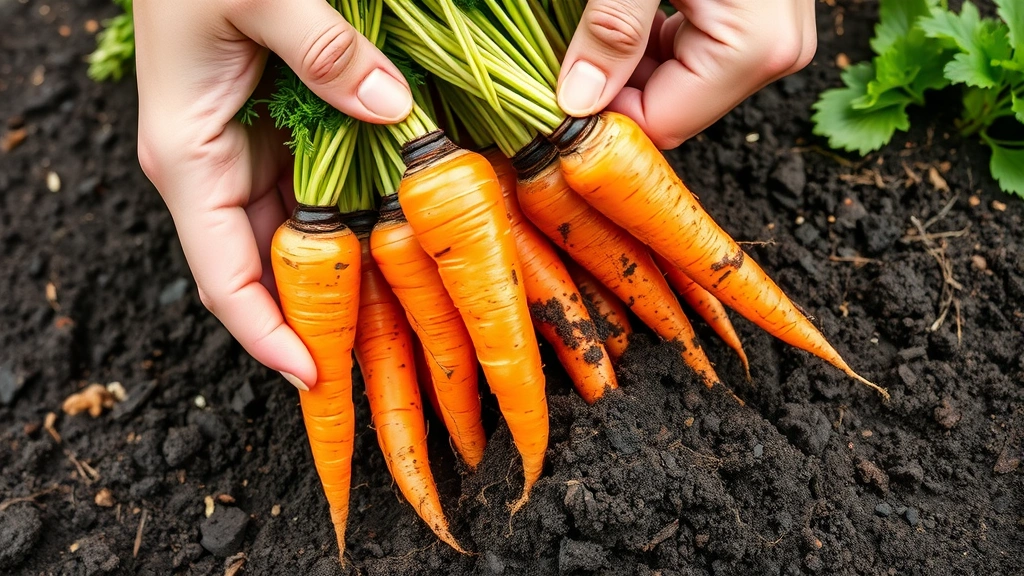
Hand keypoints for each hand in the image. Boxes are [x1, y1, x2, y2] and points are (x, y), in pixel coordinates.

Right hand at [134, 0, 412, 389]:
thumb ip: (322, 49)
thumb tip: (391, 108)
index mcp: (191, 160)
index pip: (226, 278)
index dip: (269, 337)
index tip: (316, 379)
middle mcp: (216, 174)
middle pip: (267, 275)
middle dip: (320, 323)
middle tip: (382, 366)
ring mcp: (248, 158)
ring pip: (299, 243)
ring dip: (346, 281)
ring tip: (403, 325)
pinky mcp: (279, 139)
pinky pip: (319, 200)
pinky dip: (355, 227)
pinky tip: (400, 247)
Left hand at [557, 0, 815, 148]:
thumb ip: (611, 29)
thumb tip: (577, 101)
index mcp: (756, 48)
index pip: (662, 124)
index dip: (603, 117)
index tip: (553, 95)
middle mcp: (774, 53)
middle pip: (671, 108)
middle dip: (613, 87)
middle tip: (567, 51)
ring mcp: (770, 37)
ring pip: (676, 83)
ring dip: (626, 64)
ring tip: (592, 26)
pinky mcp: (755, 20)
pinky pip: (690, 52)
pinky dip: (647, 43)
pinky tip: (623, 14)